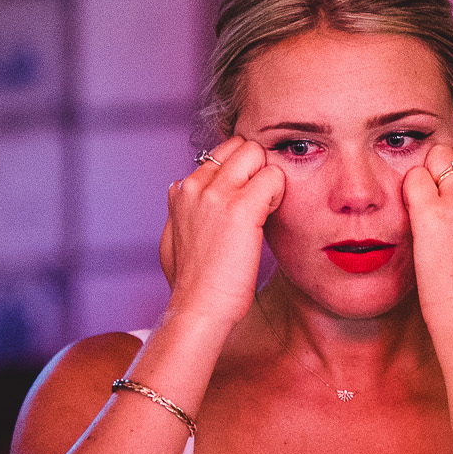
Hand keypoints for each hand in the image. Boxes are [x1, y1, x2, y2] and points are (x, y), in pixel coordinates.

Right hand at [160, 137, 283, 330]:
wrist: (198, 308)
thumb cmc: (192, 282)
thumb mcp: (173, 238)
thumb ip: (179, 210)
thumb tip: (178, 190)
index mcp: (180, 190)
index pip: (221, 154)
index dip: (240, 173)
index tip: (245, 201)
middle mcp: (194, 185)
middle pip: (241, 145)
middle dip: (256, 167)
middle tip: (259, 203)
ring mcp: (216, 193)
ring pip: (257, 152)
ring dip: (268, 178)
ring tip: (263, 212)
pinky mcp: (240, 207)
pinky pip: (274, 176)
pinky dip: (278, 194)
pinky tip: (269, 219)